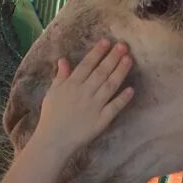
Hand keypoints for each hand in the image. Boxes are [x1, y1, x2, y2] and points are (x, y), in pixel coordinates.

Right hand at [0, 40, 134, 182]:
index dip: (98, 52)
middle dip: (113, 57)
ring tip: (129, 60)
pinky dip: (122, 98)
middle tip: (124, 45)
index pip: (87, 64)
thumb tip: (64, 60)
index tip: (107, 41)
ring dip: (120, 72)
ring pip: (110, 85)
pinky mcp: (101, 120)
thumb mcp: (52, 93)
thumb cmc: (51, 116)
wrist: (54, 141)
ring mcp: (94, 106)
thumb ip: (60, 76)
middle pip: (101, 72)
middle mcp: (84, 92)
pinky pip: (114, 107)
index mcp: (71, 84)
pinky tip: (131, 89)